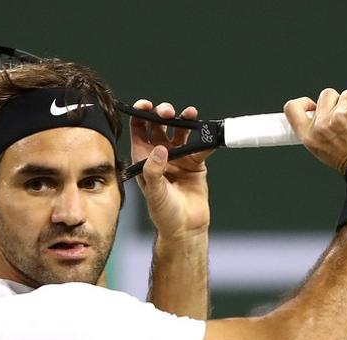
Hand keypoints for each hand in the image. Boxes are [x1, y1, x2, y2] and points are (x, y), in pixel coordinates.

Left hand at [131, 99, 210, 237]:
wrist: (186, 227)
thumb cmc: (164, 213)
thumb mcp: (155, 193)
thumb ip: (154, 171)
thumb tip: (160, 149)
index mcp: (143, 158)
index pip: (139, 130)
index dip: (140, 115)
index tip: (146, 105)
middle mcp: (160, 154)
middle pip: (160, 126)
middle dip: (163, 114)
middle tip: (168, 112)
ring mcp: (178, 157)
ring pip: (181, 131)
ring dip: (184, 120)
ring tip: (190, 113)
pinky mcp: (195, 163)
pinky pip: (200, 146)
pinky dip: (205, 138)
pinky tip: (208, 134)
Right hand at [284, 89, 346, 173]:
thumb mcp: (325, 151)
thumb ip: (319, 131)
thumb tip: (322, 112)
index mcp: (310, 137)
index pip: (292, 109)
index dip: (303, 102)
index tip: (313, 105)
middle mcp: (322, 125)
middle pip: (326, 94)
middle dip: (338, 101)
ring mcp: (340, 116)